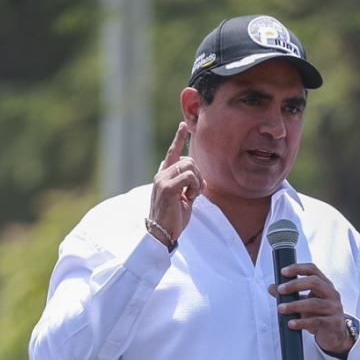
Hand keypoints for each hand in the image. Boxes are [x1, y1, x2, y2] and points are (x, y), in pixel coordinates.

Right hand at [147, 121, 202, 245]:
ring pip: (190, 167)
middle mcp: (161, 174)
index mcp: (163, 176)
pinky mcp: (167, 187)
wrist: (162, 233)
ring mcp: (162, 179)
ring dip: (197, 183)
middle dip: (199, 176)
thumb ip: (187, 184)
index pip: (171, 153)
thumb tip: (197, 176)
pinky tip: (188, 198)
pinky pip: (189, 177)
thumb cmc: (173, 218)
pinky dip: (195, 187)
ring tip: (190, 197)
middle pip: (189, 161)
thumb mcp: (182, 198)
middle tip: (195, 193)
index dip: (178, 139)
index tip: (183, 126)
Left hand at [268, 262, 351, 353]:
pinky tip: (291, 323)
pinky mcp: (333, 323)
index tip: (283, 272)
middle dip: (295, 285)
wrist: (335, 336)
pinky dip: (302, 322)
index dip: (298, 268)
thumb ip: (289, 295)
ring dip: (295, 305)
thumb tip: (271, 287)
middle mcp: (332, 294)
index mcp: (325, 285)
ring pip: (314, 303)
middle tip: (280, 290)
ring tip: (281, 309)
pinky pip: (316, 321)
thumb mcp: (304, 303)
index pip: (312, 270)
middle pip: (315, 282)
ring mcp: (334, 308)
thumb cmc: (319, 315)